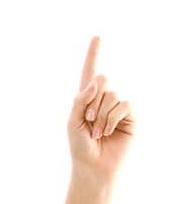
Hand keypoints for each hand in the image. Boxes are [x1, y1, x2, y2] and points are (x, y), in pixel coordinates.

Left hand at [67, 36, 135, 184]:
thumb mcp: (73, 121)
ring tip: (97, 132)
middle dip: (92, 100)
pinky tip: (107, 132)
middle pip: (102, 80)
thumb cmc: (80, 146)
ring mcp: (118, 106)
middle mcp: (103, 99)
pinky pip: (122, 105)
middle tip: (88, 120)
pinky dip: (111, 119)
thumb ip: (80, 99)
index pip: (90, 73)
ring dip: (100, 115)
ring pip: (111, 94)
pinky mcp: (130, 115)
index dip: (93, 55)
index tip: (96, 37)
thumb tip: (97, 80)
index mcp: (86, 99)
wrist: (94, 166)